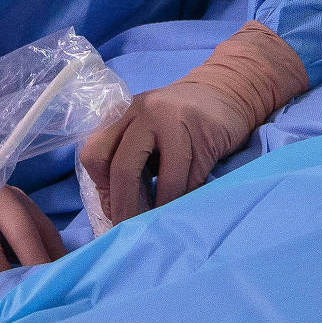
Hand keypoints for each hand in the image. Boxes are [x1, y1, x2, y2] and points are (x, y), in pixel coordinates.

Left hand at [79, 79, 252, 224]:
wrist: (226, 92)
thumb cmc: (178, 122)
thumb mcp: (145, 134)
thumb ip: (126, 162)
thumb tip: (115, 212)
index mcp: (121, 113)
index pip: (95, 154)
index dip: (103, 188)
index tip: (114, 210)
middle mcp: (144, 111)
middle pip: (123, 166)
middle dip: (125, 206)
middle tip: (131, 230)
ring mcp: (176, 120)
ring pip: (164, 178)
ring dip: (162, 208)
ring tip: (161, 222)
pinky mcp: (205, 133)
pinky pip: (193, 178)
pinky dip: (187, 198)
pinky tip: (185, 202)